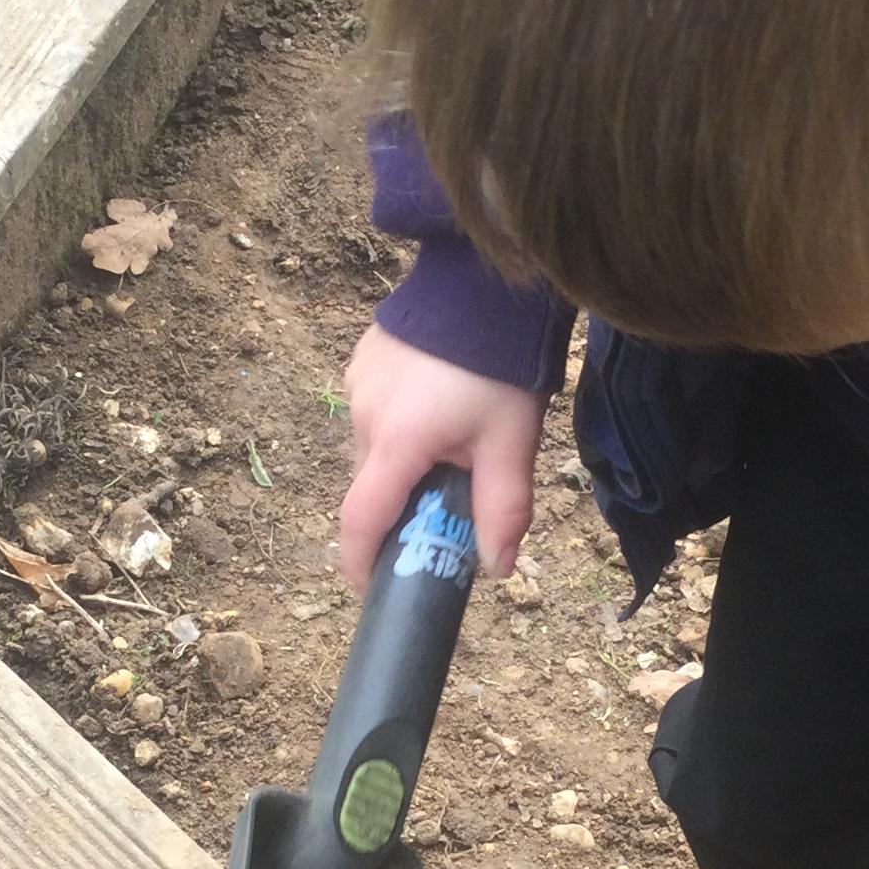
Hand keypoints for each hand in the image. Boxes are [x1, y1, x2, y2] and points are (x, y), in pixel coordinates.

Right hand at [338, 325, 545, 584]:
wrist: (486, 281)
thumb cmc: (501, 364)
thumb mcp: (511, 442)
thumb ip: (502, 510)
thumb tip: (496, 569)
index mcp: (397, 442)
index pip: (362, 520)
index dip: (362, 561)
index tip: (372, 587)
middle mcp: (363, 415)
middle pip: (372, 485)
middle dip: (400, 507)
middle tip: (442, 509)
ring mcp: (358, 383)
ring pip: (373, 448)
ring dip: (402, 463)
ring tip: (452, 443)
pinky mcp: (363, 360)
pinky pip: (373, 412)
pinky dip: (398, 426)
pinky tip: (438, 406)